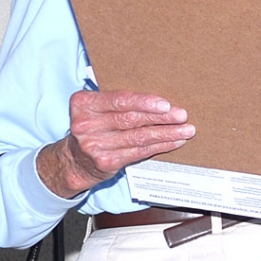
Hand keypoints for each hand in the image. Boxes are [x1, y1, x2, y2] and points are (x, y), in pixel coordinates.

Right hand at [37, 89, 194, 197]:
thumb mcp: (96, 108)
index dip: (144, 102)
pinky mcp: (106, 162)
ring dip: (167, 133)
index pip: (119, 101)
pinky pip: (140, 152)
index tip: (166, 104)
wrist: (73, 160)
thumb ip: (118, 101)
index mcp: (84, 104)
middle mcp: (86, 125)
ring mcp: (95, 146)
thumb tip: (160, 98)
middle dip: (162, 118)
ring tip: (186, 130)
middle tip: (182, 116)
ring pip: (139, 137)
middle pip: (132, 120)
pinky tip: (175, 141)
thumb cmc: (94, 127)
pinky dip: (161, 146)